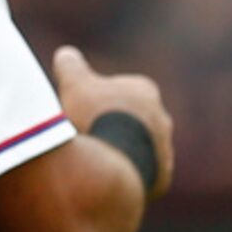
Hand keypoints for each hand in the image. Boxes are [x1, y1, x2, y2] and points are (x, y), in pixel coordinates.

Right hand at [53, 46, 174, 196]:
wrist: (112, 162)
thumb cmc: (93, 116)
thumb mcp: (75, 85)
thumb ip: (72, 67)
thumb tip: (66, 54)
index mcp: (145, 91)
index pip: (119, 90)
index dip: (94, 98)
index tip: (78, 108)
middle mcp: (163, 119)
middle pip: (130, 120)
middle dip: (110, 124)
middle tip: (83, 134)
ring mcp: (165, 149)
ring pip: (137, 148)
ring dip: (117, 151)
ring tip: (93, 158)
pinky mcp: (162, 177)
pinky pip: (141, 173)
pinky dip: (124, 174)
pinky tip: (104, 177)